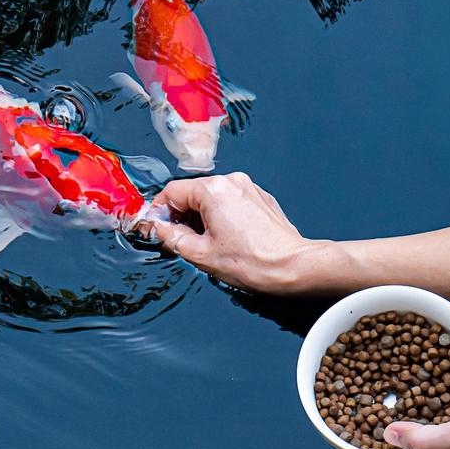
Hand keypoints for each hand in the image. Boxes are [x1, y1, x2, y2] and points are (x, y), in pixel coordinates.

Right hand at [142, 173, 318, 292]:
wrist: (293, 266)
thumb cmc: (254, 262)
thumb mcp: (200, 254)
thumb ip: (170, 237)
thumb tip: (156, 228)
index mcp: (214, 190)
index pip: (171, 191)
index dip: (159, 211)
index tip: (156, 226)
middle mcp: (231, 181)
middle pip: (192, 193)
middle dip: (182, 216)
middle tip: (181, 240)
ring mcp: (248, 188)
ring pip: (211, 197)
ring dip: (202, 217)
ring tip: (208, 243)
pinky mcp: (260, 198)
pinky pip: (230, 201)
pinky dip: (222, 216)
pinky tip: (228, 239)